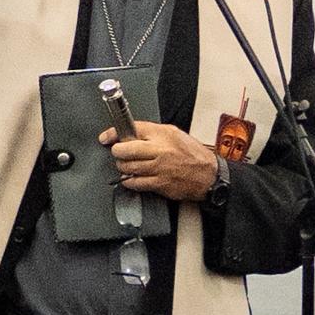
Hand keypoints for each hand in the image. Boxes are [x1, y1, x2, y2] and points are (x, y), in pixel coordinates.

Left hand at [108, 121, 222, 204]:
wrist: (208, 175)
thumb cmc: (192, 154)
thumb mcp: (173, 134)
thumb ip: (151, 132)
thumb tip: (130, 133)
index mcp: (163, 135)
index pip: (133, 130)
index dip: (114, 133)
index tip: (106, 137)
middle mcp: (160, 151)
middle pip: (125, 150)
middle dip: (117, 151)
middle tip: (119, 152)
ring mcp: (158, 169)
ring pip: (127, 167)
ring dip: (123, 166)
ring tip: (127, 164)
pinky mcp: (159, 184)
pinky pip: (135, 183)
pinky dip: (129, 180)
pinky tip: (133, 176)